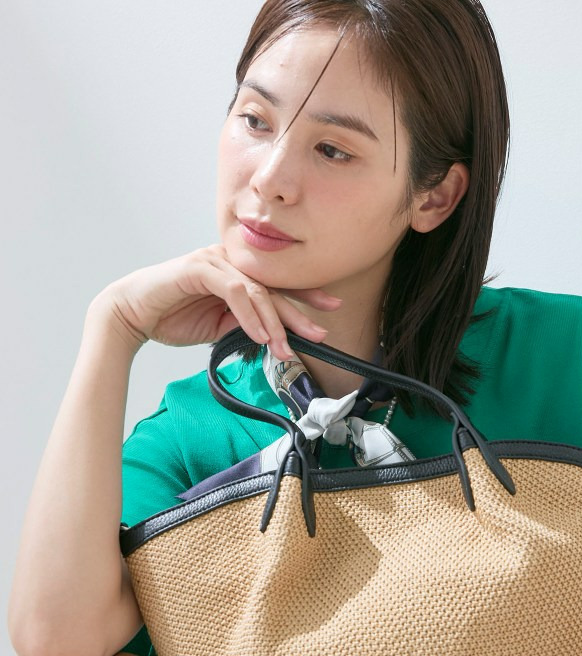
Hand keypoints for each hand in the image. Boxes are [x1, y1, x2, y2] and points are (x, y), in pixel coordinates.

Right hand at [88, 243, 341, 358]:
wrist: (132, 315)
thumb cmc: (172, 317)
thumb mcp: (220, 327)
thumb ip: (245, 325)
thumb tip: (273, 336)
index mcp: (237, 274)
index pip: (277, 285)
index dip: (305, 297)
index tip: (329, 311)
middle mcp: (230, 262)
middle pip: (274, 287)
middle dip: (300, 311)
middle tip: (321, 331)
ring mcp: (215, 262)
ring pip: (257, 290)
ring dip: (274, 322)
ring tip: (284, 347)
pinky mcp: (200, 268)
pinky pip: (235, 291)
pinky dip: (250, 314)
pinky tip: (260, 335)